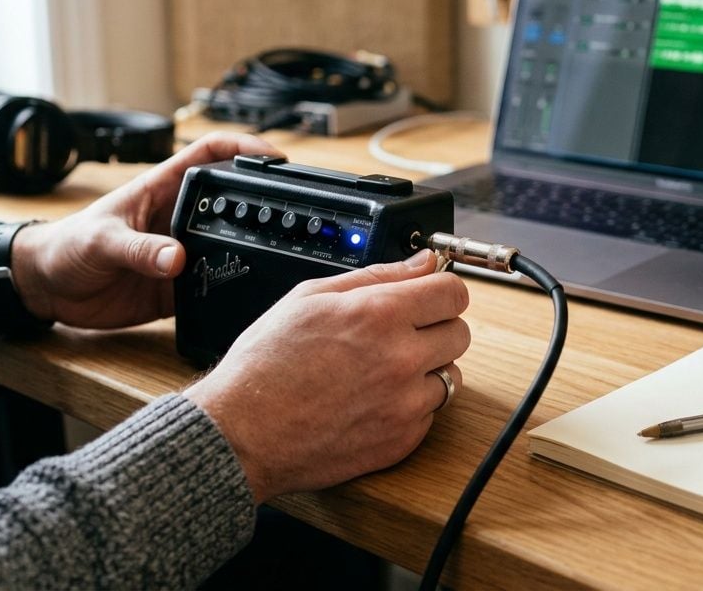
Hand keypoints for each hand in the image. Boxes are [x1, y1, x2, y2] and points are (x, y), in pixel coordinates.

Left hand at [10, 132, 280, 328]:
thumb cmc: (65, 246)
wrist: (46, 288)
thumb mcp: (100, 241)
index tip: (275, 158)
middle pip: (231, 203)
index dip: (244, 149)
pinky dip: (227, 293)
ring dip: (248, 253)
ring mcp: (180, 253)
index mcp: (162, 190)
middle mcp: (178, 219)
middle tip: (290, 215)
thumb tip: (177, 259)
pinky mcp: (176, 288)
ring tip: (278, 259)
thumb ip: (138, 250)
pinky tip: (243, 297)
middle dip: (260, 204)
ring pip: (228, 247)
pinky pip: (211, 288)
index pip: (210, 155)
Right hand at [184, 250, 469, 502]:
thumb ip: (377, 275)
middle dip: (436, 328)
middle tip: (402, 334)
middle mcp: (401, 358)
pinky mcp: (402, 440)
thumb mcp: (310, 297)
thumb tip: (423, 262)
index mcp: (379, 315)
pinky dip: (411, 406)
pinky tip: (374, 400)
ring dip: (427, 370)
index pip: (454, 292)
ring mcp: (405, 403)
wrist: (242, 434)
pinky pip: (430, 413)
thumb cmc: (266, 365)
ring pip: (450, 375)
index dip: (442, 290)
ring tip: (383, 371)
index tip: (431, 297)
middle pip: (460, 333)